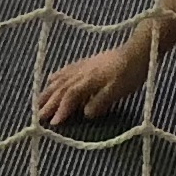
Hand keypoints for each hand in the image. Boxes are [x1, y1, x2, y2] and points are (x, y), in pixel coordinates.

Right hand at [34, 38, 152, 129]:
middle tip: (38, 116)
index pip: (70, 96)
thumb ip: (101, 101)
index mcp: (89, 80)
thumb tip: (85, 113)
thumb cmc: (131, 73)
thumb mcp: (119, 90)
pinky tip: (51, 79)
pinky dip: (56, 76)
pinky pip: (66, 70)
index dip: (61, 109)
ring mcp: (83, 66)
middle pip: (61, 88)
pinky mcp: (87, 62)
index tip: (53, 123)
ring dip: (49, 91)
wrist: (138, 51)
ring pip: (61, 79)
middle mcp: (82, 72)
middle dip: (49, 103)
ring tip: (38, 102)